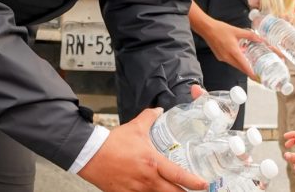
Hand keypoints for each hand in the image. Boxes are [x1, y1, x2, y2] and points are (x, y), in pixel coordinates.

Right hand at [78, 108, 207, 191]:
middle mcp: (147, 179)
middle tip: (193, 191)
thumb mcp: (135, 127)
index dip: (194, 182)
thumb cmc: (113, 142)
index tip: (204, 185)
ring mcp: (136, 190)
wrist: (90, 154)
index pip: (178, 175)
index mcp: (152, 162)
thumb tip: (158, 110)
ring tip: (175, 191)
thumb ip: (150, 117)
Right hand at [203, 19, 261, 78]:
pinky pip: (230, 61)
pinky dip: (235, 61)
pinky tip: (239, 55)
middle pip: (240, 68)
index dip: (251, 73)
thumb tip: (260, 39)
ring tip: (250, 64)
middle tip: (257, 73)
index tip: (257, 78)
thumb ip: (250, 35)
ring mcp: (223, 58)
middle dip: (248, 71)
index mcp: (233, 51)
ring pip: (235, 65)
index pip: (244, 66)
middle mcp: (227, 57)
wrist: (207, 29)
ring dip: (242, 65)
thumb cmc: (220, 29)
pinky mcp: (220, 57)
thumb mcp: (237, 31)